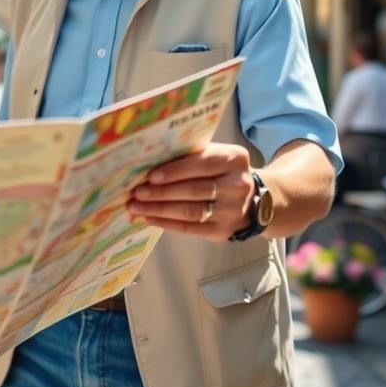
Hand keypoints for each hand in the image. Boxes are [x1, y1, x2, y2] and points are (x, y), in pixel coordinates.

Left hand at [127, 142, 253, 242]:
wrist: (248, 199)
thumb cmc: (218, 171)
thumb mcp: (212, 155)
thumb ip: (188, 155)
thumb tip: (148, 162)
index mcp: (234, 159)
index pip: (202, 164)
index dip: (175, 171)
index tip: (151, 176)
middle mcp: (238, 185)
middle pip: (194, 190)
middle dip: (161, 193)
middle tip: (136, 193)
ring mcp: (233, 211)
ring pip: (190, 211)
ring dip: (159, 210)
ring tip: (136, 207)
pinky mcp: (223, 231)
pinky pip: (191, 228)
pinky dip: (167, 224)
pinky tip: (149, 218)